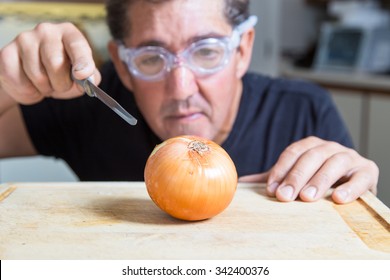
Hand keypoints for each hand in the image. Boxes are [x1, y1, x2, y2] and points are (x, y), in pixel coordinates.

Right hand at [0, 22, 100, 106]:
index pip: (77, 45)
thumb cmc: (62, 75)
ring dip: (45, 88)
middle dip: (61, 84)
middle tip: (61, 86)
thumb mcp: (82, 76)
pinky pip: (19, 81)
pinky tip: (31, 84)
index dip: (81, 61)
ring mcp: (24, 39)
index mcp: (69, 33)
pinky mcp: (6, 53)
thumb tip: (87, 78)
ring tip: (46, 83)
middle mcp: (47, 31)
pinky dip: (29, 91)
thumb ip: (91, 77)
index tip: (81, 75)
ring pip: (37, 75)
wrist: (34, 80)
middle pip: (55, 63)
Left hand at [239, 136, 378, 203]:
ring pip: (335, 163)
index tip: (271, 189)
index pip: (293, 152)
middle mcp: (330, 147)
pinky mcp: (368, 171)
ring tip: (308, 198)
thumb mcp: (294, 178)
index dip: (281, 169)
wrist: (351, 183)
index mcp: (310, 146)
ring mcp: (350, 157)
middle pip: (311, 157)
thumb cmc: (317, 180)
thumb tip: (240, 184)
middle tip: (285, 196)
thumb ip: (273, 179)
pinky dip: (351, 187)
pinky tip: (339, 199)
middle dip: (296, 177)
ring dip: (320, 180)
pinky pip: (361, 176)